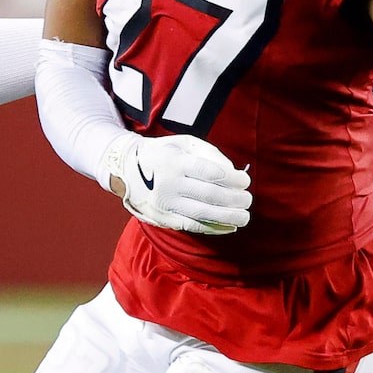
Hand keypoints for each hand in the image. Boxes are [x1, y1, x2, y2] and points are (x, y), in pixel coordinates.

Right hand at [101, 131, 252, 235]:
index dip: (233, 179)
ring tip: (244, 217)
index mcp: (175, 161)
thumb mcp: (183, 143)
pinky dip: (214, 228)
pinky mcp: (162, 217)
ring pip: (203, 214)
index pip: (211, 172)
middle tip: (248, 200)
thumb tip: (233, 173)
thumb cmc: (163, 153)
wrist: (124, 168)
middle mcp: (169, 182)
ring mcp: (165, 202)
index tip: (245, 181)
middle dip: (235, 199)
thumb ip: (210, 154)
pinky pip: (192, 226)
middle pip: (210, 195)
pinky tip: (229, 227)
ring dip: (229, 217)